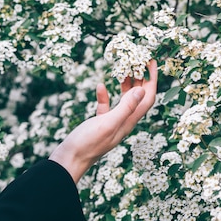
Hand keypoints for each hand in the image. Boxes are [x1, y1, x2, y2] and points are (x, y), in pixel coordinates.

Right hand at [49, 60, 157, 182]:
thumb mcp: (107, 123)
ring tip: (123, 68)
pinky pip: (106, 106)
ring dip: (126, 84)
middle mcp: (123, 122)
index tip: (151, 61)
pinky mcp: (99, 124)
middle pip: (138, 97)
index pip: (147, 98)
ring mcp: (111, 123)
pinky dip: (105, 95)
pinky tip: (100, 86)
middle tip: (138, 60)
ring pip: (124, 100)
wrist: (68, 160)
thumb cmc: (87, 144)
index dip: (152, 79)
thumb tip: (141, 90)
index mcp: (128, 121)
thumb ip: (125, 108)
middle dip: (141, 78)